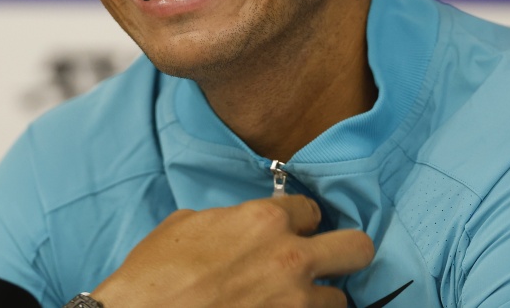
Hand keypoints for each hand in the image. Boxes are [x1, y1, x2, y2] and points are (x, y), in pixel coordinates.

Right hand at [90, 195, 373, 307]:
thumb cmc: (152, 277)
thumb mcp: (186, 225)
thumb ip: (229, 221)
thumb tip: (240, 227)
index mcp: (264, 220)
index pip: (312, 210)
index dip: (301, 223)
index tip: (293, 234)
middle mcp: (290, 259)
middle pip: (357, 248)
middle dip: (344, 254)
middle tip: (325, 263)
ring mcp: (293, 304)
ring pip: (340, 299)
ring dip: (318, 299)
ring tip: (290, 302)